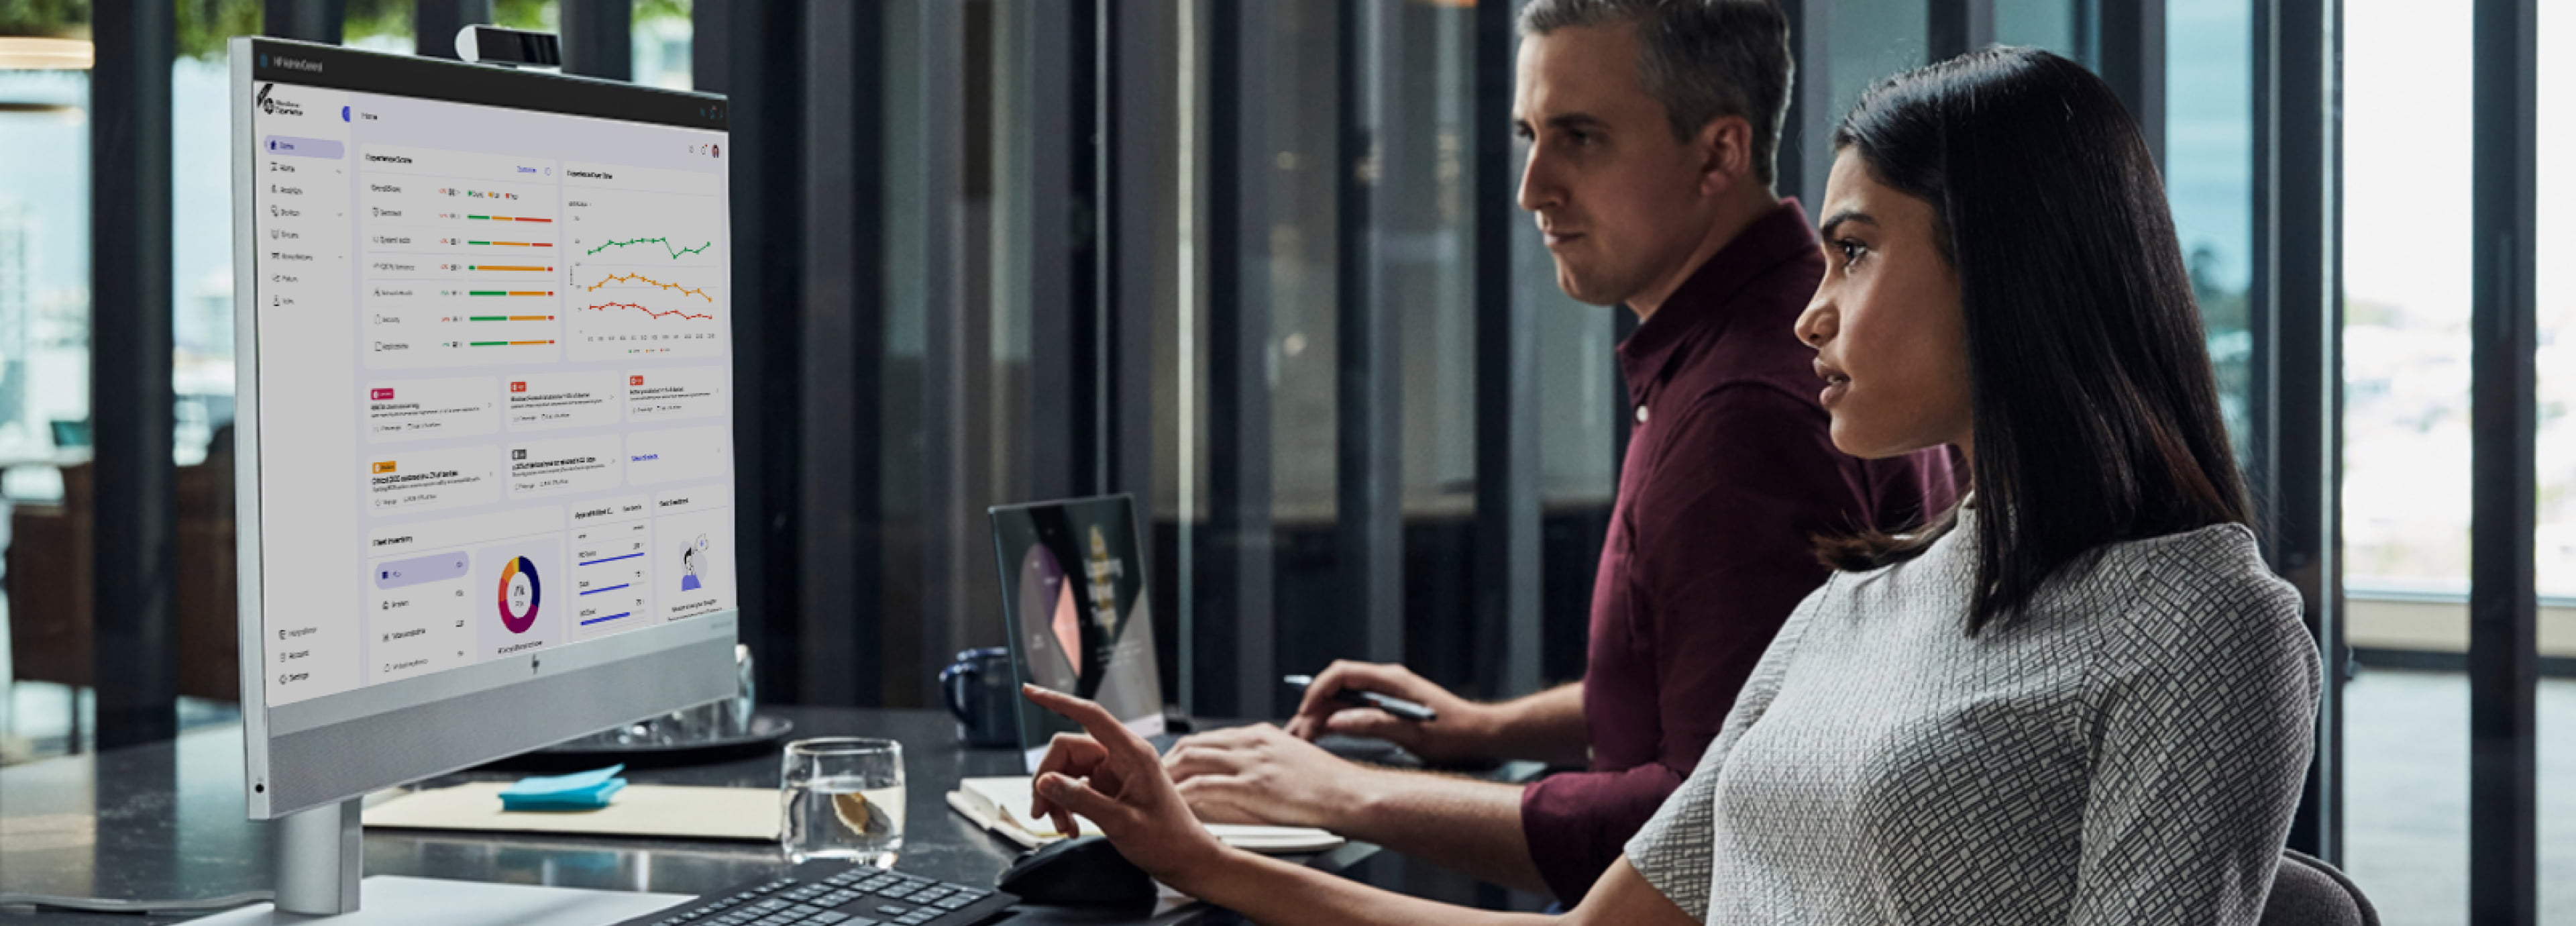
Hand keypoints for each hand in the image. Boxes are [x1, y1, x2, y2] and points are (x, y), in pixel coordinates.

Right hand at [1021, 685, 1237, 886]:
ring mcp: (1114, 771)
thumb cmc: (1167, 840)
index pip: (1089, 714)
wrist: (1185, 859)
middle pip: (1067, 749)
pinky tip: (1070, 826)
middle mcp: (1121, 756)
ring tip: (1061, 826)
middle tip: (1040, 811)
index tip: (1031, 691)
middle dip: (1048, 779)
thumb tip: (1045, 781)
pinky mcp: (1109, 786)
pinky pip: (1075, 786)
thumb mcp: (1121, 822)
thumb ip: (1081, 800)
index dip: (1057, 700)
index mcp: (1132, 753)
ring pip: (1067, 770)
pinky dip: (1066, 805)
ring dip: (1056, 797)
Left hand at [1163, 724, 1382, 830]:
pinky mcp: (1250, 787)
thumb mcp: (1296, 758)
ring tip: (1157, 792)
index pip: (1211, 737)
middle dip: (1169, 761)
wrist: (1349, 794)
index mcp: (1262, 735)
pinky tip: (1174, 804)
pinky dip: (1183, 795)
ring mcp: (1249, 763)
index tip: (1174, 764)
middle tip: (1155, 779)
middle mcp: (1252, 744)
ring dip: (1170, 776)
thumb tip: (1258, 770)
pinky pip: (1203, 787)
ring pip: (1192, 761)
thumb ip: (1271, 759)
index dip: (1187, 751)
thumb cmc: (1330, 784)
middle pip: (1194, 745)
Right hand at [1282, 661, 1492, 762]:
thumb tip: (1337, 721)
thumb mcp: (1413, 734)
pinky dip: (1338, 718)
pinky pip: (1356, 705)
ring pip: (1344, 696)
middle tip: (1299, 732)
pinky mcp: (1390, 704)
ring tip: (1305, 737)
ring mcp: (1387, 691)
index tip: (1305, 713)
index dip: (1317, 691)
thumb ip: (1374, 724)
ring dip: (1323, 714)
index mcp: (1391, 680)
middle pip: (1338, 684)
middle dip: (1314, 706)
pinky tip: (1327, 734)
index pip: (1341, 673)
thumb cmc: (1454, 734)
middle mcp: (1387, 681)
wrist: (1480, 734)